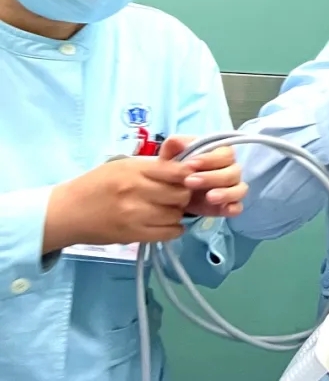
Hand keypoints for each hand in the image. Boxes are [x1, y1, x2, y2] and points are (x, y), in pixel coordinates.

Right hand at [44, 157, 194, 251]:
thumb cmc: (96, 184)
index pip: (177, 171)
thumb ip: (153, 166)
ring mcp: (134, 215)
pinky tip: (166, 223)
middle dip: (184, 194)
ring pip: (176, 214)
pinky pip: (168, 233)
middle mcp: (136, 191)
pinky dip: (173, 229)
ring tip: (167, 209)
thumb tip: (187, 166)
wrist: (67, 212)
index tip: (189, 177)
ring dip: (177, 213)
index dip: (189, 175)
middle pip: (181, 194)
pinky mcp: (132, 235)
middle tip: (176, 195)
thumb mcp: (123, 166)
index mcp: (134, 170)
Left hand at [160, 136, 247, 217]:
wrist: (174, 191)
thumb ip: (174, 144)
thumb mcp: (171, 154)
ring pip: (239, 189)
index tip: (189, 164)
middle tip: (189, 182)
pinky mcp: (229, 205)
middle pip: (233, 172)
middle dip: (212, 177)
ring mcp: (233, 189)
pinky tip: (223, 210)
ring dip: (226, 193)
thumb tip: (178, 142)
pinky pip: (238, 207)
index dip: (209, 159)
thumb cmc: (178, 168)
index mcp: (221, 154)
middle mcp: (231, 170)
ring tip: (209, 197)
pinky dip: (233, 208)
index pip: (225, 153)